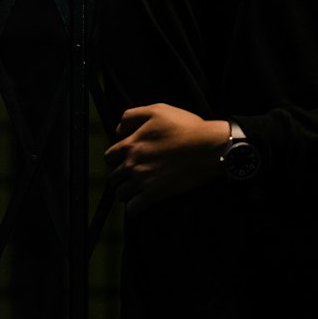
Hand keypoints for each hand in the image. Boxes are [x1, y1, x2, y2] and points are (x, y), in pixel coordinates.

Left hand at [104, 103, 228, 211]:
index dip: (116, 157)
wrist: (208, 147)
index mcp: (132, 144)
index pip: (109, 156)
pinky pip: (133, 208)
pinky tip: (142, 200)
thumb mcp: (157, 110)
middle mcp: (133, 164)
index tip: (125, 158)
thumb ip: (132, 116)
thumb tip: (119, 130)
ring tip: (136, 188)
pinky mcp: (155, 194)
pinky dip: (135, 206)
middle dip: (120, 175)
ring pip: (121, 193)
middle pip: (113, 177)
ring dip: (126, 191)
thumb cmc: (186, 128)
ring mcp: (143, 180)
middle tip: (132, 173)